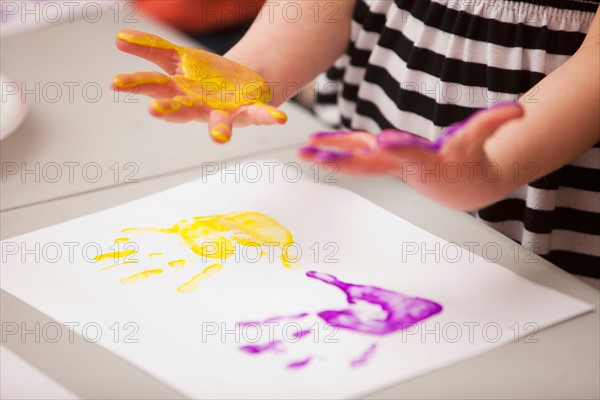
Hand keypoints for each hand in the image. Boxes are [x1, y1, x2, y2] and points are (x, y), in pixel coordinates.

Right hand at [111, 30, 286, 142]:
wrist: (240, 86)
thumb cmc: (206, 78)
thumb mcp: (177, 60)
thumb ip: (151, 50)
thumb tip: (119, 38)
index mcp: (179, 93)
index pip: (153, 88)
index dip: (135, 85)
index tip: (115, 82)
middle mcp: (199, 107)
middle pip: (181, 111)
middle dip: (169, 111)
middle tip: (154, 112)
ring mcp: (224, 112)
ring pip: (219, 122)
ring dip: (219, 130)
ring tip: (219, 138)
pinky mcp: (249, 111)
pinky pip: (260, 115)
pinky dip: (269, 117)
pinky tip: (280, 119)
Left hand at [298, 102, 523, 208]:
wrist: (462, 189)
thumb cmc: (471, 161)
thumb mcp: (483, 139)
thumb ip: (497, 122)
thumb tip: (520, 110)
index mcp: (425, 160)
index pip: (410, 154)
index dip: (397, 149)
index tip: (380, 145)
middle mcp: (401, 164)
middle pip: (369, 162)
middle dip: (342, 160)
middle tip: (314, 158)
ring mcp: (390, 164)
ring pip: (356, 160)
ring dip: (330, 157)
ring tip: (302, 152)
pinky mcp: (385, 160)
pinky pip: (357, 155)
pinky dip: (337, 150)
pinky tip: (316, 147)